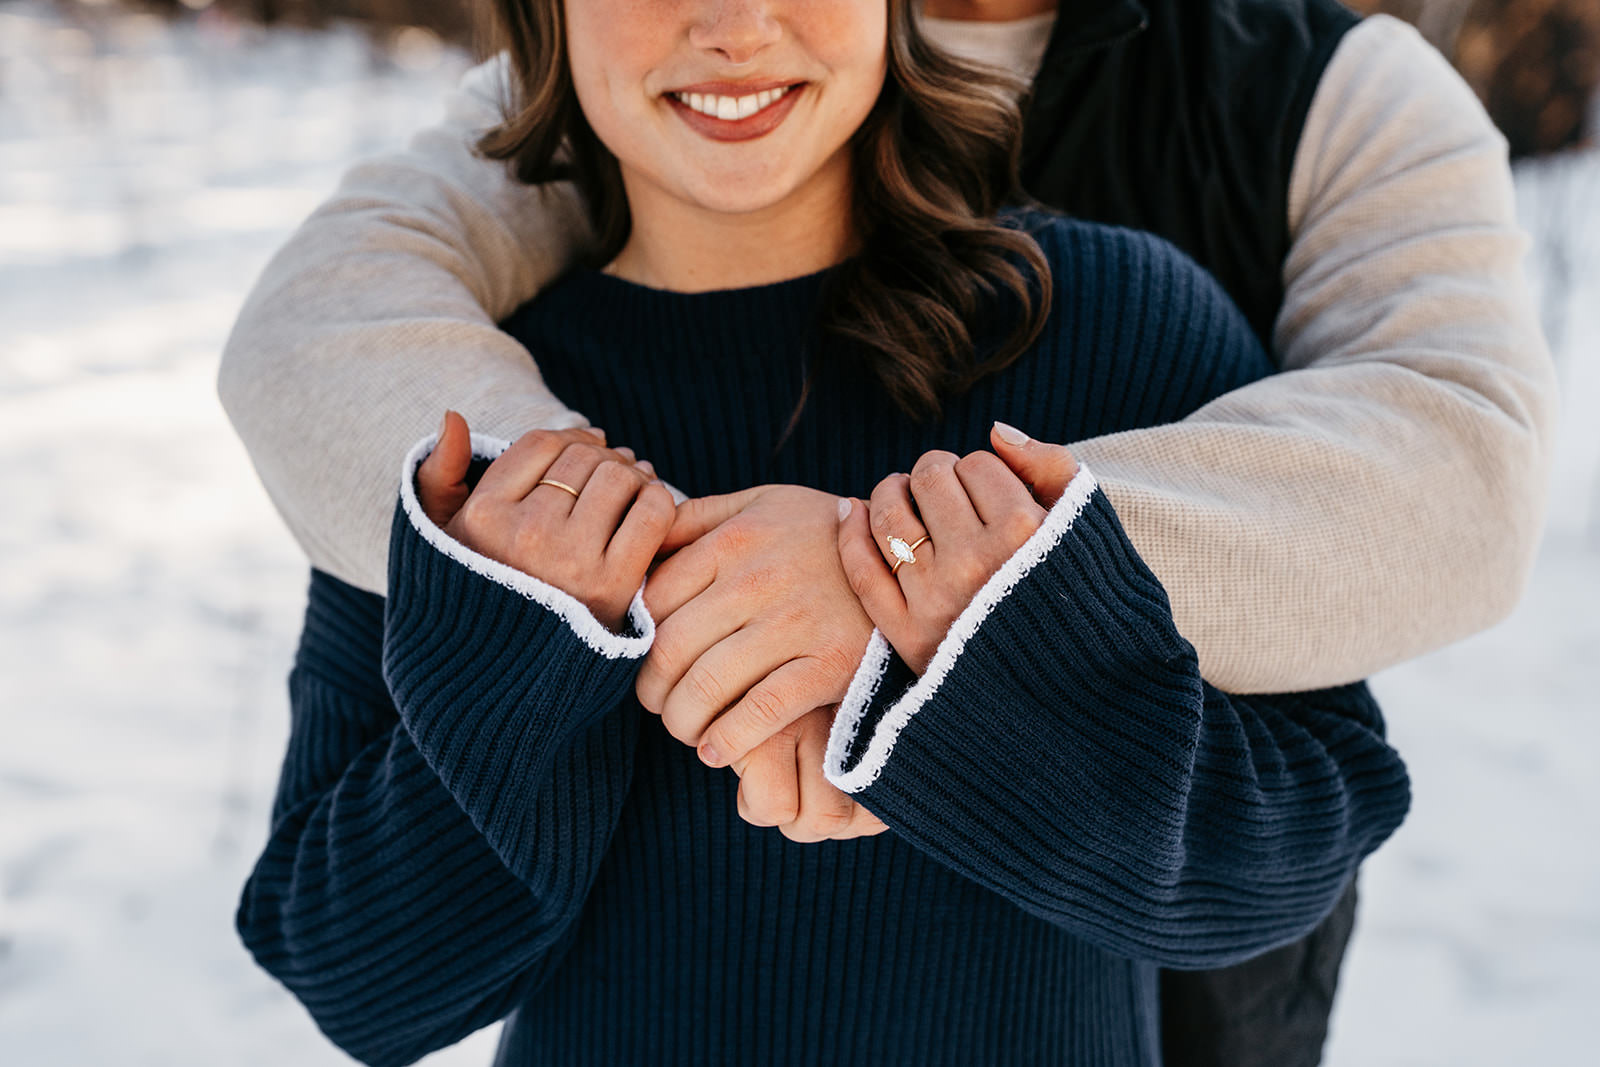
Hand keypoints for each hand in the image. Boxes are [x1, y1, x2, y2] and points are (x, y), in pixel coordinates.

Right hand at [415, 410, 673, 631]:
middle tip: (617, 467)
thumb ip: (440, 477)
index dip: (573, 437)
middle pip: (585, 458)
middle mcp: (525, 534)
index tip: (588, 445)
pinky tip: (648, 508)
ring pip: (620, 478)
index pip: (542, 444)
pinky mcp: (614, 586)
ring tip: (633, 484)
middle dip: (604, 456)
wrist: (504, 682)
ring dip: (633, 474)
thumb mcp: (439, 540)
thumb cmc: (476, 597)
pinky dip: (657, 500)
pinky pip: (652, 513)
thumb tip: (454, 416)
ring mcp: (571, 561)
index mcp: (482, 517)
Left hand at [636, 484, 886, 838]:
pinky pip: (759, 713)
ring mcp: (795, 622)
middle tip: (657, 704)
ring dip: (681, 721)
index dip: (637, 638)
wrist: (909, 559)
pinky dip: (726, 740)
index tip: (644, 658)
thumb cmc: (822, 534)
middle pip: (671, 647)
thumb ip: (699, 518)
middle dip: (652, 689)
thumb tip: (639, 541)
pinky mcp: (830, 663)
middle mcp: (758, 577)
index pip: (654, 597)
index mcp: (735, 538)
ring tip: (685, 728)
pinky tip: (716, 750)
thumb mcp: (762, 504)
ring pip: (706, 685)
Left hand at [836, 423, 1078, 674]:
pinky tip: (853, 510)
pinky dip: (851, 530)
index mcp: (1025, 533)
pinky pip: (861, 566)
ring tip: (905, 496)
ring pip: (889, 513)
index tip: (987, 490)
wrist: (1072, 693)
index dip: (980, 470)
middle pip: (930, 479)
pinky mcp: (907, 634)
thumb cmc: (1083, 598)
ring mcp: (935, 599)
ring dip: (892, 493)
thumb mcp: (1086, 527)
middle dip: (936, 475)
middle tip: (944, 490)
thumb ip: (1050, 467)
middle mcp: (975, 564)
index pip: (976, 464)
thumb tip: (995, 431)